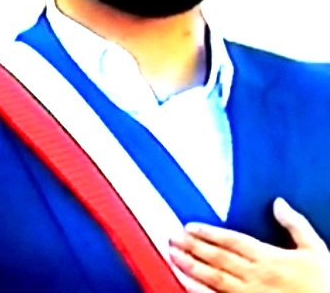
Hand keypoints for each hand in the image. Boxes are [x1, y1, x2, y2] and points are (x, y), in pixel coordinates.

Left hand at [168, 198, 329, 291]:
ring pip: (212, 278)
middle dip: (191, 246)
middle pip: (216, 257)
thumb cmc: (324, 285)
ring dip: (190, 266)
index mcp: (268, 258)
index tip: (189, 226)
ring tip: (172, 255)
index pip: (230, 241)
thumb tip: (278, 203)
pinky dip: (198, 291)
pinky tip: (184, 283)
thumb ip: (295, 224)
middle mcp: (254, 276)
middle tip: (171, 236)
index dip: (208, 233)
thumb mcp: (315, 250)